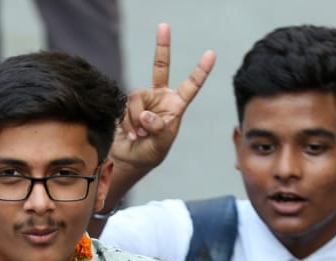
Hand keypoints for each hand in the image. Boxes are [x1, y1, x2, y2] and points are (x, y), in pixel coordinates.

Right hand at [108, 25, 214, 180]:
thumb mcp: (160, 144)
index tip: (211, 54)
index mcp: (175, 105)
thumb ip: (158, 128)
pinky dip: (127, 123)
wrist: (127, 159)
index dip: (200, 71)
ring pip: (136, 98)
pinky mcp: (125, 104)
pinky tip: (130, 135)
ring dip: (136, 119)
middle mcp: (159, 97)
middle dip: (162, 46)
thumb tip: (147, 115)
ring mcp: (142, 98)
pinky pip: (124, 108)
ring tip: (139, 135)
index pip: (190, 86)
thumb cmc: (149, 153)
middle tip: (164, 26)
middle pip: (160, 67)